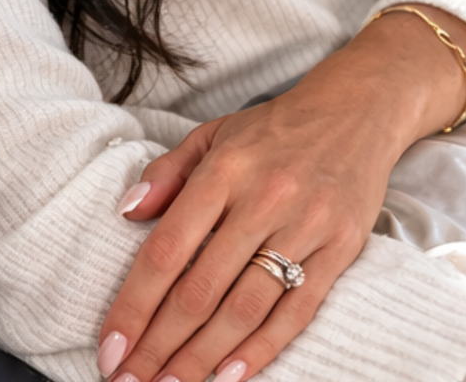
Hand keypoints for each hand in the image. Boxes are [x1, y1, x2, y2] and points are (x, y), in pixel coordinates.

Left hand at [95, 5, 465, 381]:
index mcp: (222, 170)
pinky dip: (262, 350)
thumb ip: (166, 172)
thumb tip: (127, 211)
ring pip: (245, 308)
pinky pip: (297, 311)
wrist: (354, 111)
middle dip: (161, 344)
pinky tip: (229, 378)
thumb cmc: (270, 129)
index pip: (168, 249)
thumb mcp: (211, 134)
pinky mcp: (341, 250)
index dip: (135, 302)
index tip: (111, 343)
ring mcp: (304, 227)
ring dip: (203, 358)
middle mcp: (261, 200)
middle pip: (202, 289)